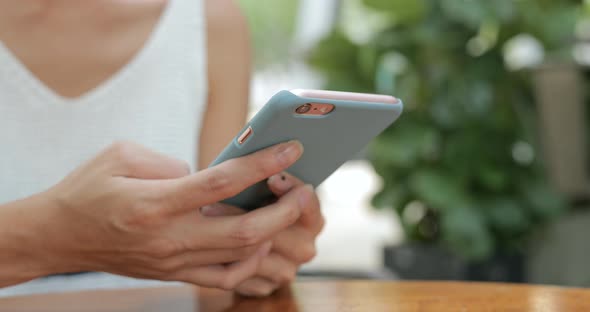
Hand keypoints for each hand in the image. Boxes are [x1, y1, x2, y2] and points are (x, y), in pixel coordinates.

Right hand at [35, 140, 311, 289]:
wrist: (60, 236)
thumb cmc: (89, 190)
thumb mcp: (121, 156)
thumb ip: (172, 163)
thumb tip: (212, 176)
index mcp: (154, 202)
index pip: (221, 183)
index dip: (262, 164)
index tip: (290, 149)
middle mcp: (168, 238)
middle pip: (243, 231)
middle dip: (284, 211)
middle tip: (304, 190)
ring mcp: (174, 263)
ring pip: (240, 258)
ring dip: (274, 235)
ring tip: (288, 212)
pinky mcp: (175, 275)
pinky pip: (225, 279)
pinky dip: (252, 263)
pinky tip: (261, 242)